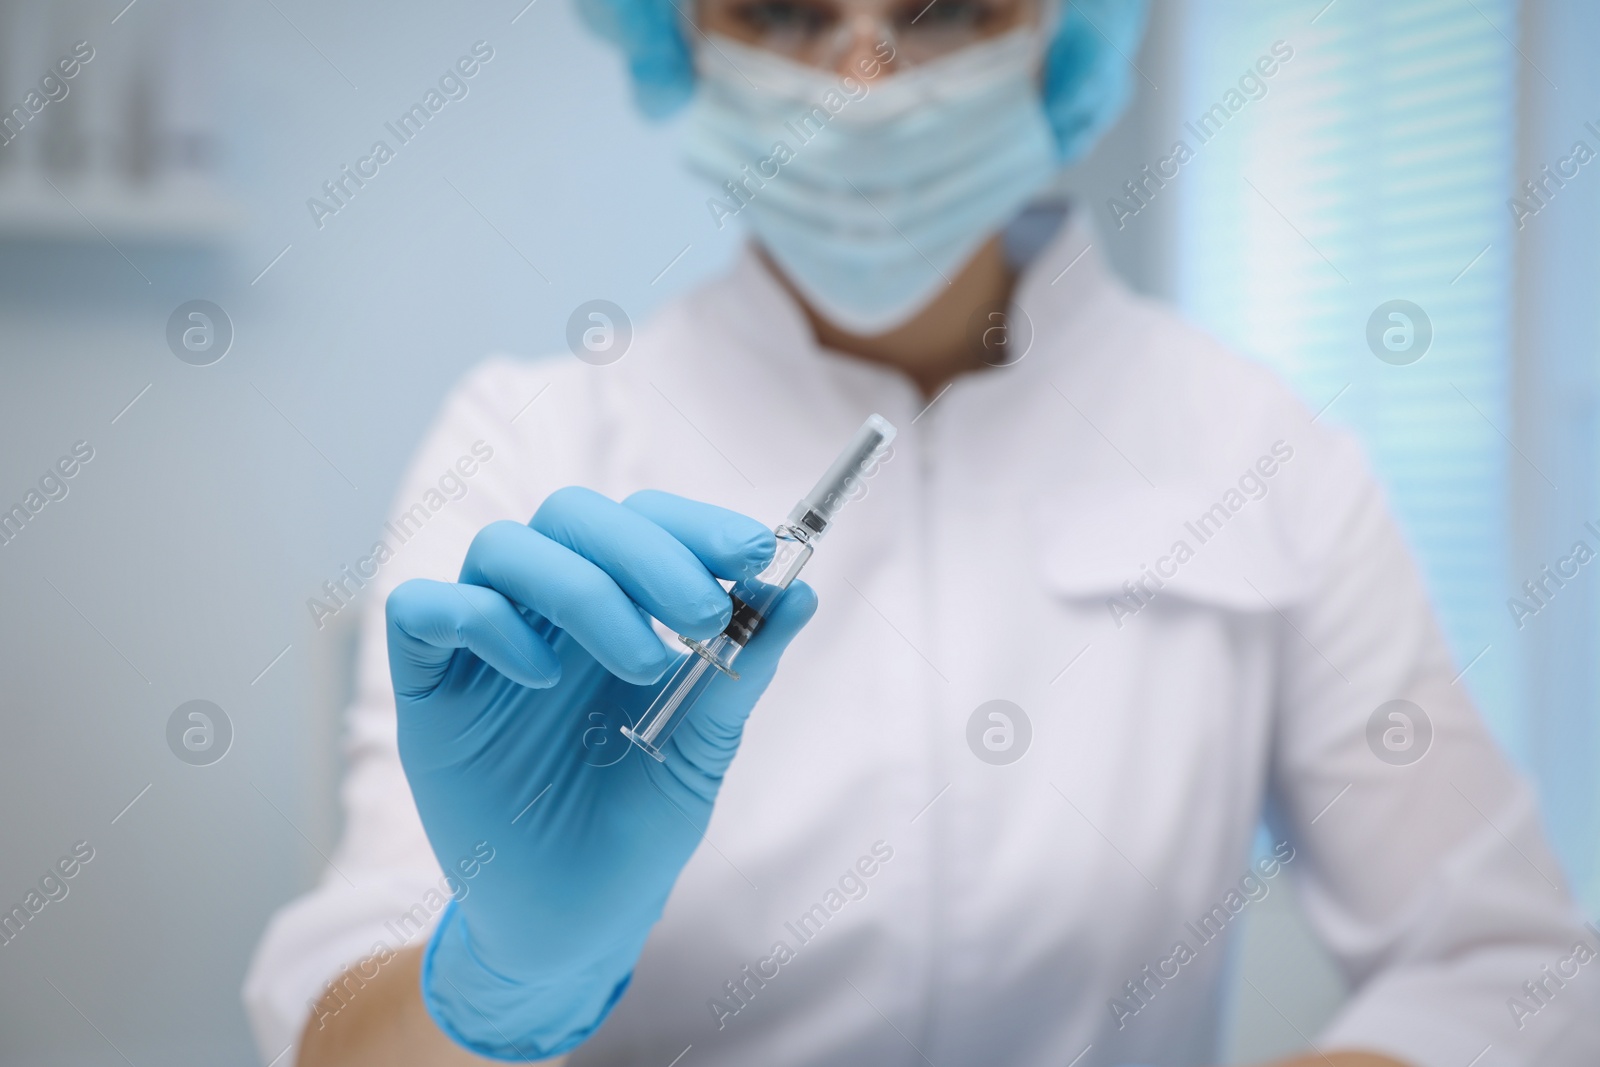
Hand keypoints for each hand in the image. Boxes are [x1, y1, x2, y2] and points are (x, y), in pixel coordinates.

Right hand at [385, 487, 816, 1059]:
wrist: (575, 923)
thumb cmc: (637, 827)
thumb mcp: (702, 746)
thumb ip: (742, 665)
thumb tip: (799, 591)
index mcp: (618, 608)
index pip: (641, 520)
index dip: (693, 523)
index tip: (754, 553)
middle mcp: (547, 611)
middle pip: (571, 514)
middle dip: (646, 550)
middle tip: (704, 615)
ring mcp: (484, 645)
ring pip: (503, 547)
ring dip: (582, 588)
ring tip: (642, 664)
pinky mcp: (428, 690)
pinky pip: (423, 608)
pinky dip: (483, 621)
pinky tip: (541, 678)